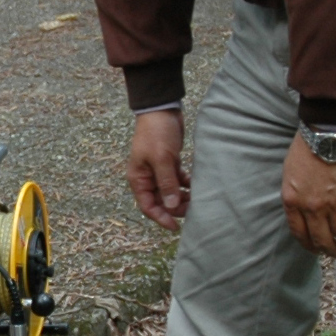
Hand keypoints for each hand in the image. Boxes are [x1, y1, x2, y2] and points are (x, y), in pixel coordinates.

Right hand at [125, 109, 187, 229]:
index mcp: (139, 179)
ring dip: (183, 197)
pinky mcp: (170, 164)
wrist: (162, 109)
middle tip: (192, 209)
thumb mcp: (161, 159)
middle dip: (175, 208)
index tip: (176, 226)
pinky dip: (186, 185)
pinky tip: (197, 185)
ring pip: (171, 192)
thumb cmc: (157, 133)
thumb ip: (167, 183)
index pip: (148, 206)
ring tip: (197, 198)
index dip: (161, 218)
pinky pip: (178, 181)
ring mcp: (159, 171)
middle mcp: (147, 178)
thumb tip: (172, 206)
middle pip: (161, 202)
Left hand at [280, 134, 335, 256]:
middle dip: (332, 251)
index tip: (318, 250)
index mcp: (293, 202)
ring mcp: (334, 204)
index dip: (310, 246)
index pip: (300, 233)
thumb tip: (304, 211)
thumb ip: (296, 195)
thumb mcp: (290, 174)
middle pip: (322, 240)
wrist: (328, 132)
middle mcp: (312, 208)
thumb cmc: (307, 148)